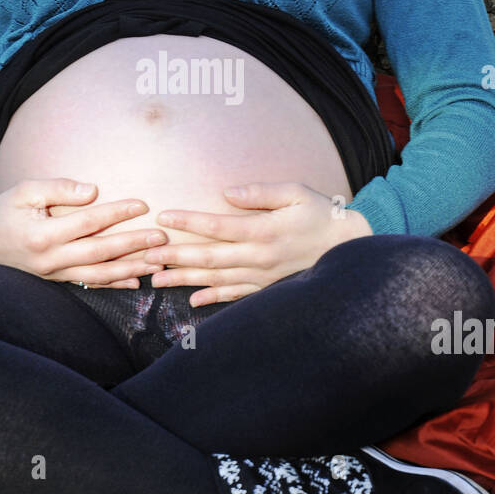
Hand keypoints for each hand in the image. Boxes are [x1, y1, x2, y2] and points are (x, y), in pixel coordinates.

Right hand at [0, 178, 167, 286]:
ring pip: (99, 274)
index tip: (142, 205)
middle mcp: (50, 259)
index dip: (116, 213)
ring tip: (157, 260)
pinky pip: (90, 284)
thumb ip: (59, 188)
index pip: (87, 222)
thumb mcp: (25, 190)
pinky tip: (136, 282)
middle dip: (133, 244)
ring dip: (131, 269)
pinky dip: (114, 284)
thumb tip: (93, 191)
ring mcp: (54, 274)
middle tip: (161, 237)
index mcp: (42, 234)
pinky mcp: (58, 281)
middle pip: (100, 252)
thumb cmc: (5, 211)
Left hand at [141, 182, 373, 305]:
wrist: (348, 246)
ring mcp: (262, 276)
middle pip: (210, 257)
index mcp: (265, 230)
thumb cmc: (320, 214)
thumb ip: (261, 192)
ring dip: (185, 279)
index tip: (164, 216)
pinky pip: (235, 295)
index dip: (189, 221)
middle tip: (146, 255)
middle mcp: (260, 257)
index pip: (219, 226)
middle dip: (175, 256)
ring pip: (216, 279)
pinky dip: (213, 298)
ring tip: (156, 279)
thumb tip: (228, 192)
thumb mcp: (296, 192)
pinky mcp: (267, 287)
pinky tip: (192, 300)